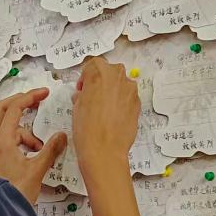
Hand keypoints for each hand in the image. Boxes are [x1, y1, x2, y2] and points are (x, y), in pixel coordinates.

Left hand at [0, 88, 67, 204]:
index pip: (14, 108)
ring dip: (26, 131)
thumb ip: (50, 151)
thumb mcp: (37, 171)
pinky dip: (22, 142)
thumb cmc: (13, 194)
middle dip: (21, 103)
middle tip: (37, 100)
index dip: (30, 97)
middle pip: (3, 110)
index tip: (43, 93)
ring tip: (40, 147)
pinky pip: (9, 140)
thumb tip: (61, 136)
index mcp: (2, 141)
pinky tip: (33, 155)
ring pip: (8, 127)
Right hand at [72, 57, 139, 172]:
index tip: (82, 88)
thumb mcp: (77, 106)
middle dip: (100, 81)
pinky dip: (121, 102)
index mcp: (99, 72)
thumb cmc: (87, 128)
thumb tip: (85, 94)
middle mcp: (118, 77)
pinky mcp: (138, 103)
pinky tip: (112, 116)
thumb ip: (83, 93)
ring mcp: (130, 90)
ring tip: (102, 108)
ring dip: (112, 91)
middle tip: (91, 97)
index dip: (85, 77)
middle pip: (108, 71)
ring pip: (120, 84)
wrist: (104, 150)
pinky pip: (127, 97)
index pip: (92, 65)